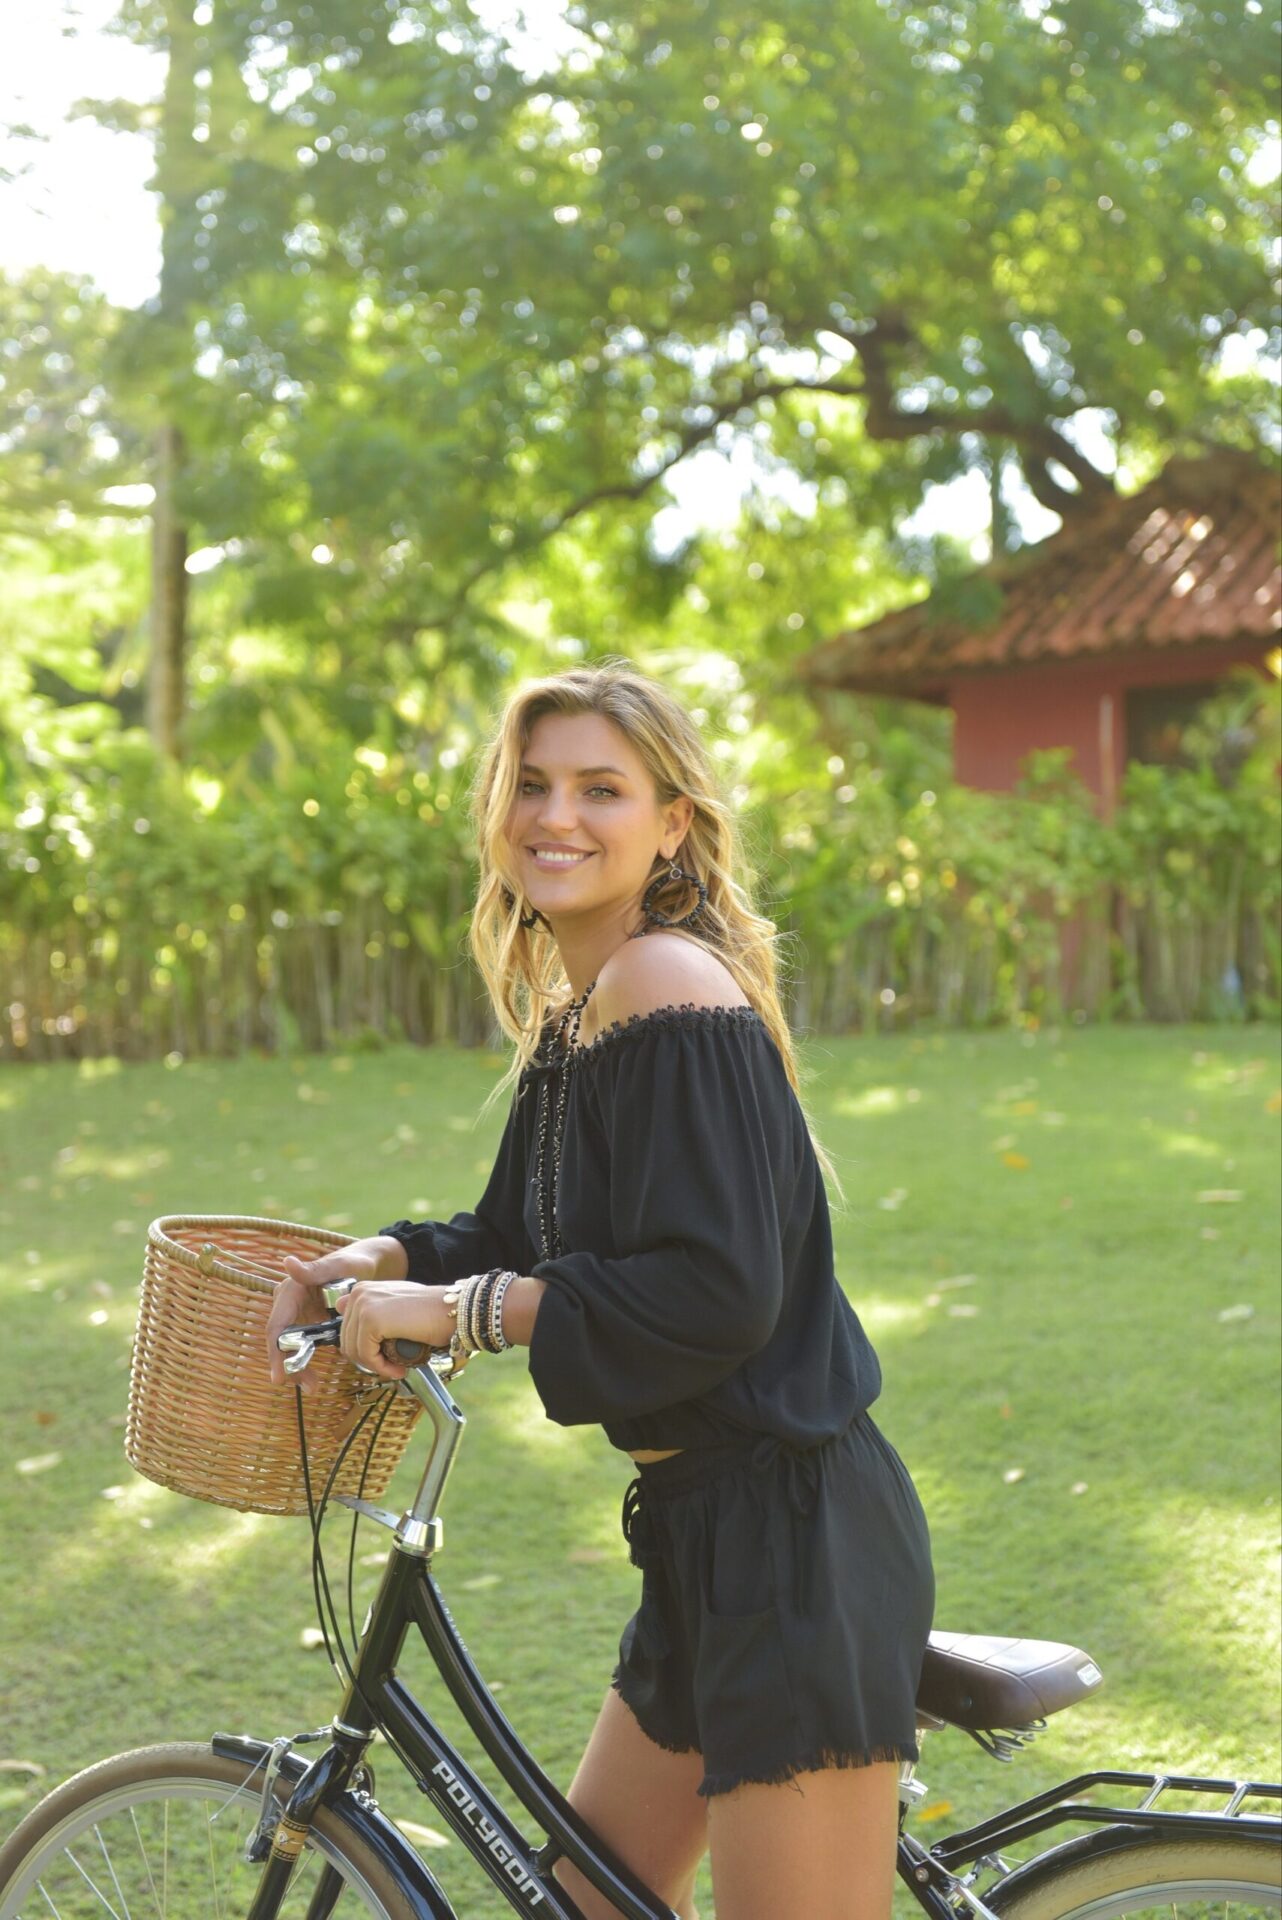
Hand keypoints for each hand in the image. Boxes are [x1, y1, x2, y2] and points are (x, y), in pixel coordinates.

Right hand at [265, 1238, 403, 1388]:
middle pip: (281, 1342)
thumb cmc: (353, 1263)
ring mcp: (297, 1316)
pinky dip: (305, 1362)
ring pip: (289, 1348)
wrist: (367, 1267)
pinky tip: (313, 1379)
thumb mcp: (339, 1265)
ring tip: (311, 1386)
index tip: (279, 1377)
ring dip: (297, 1368)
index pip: (277, 1327)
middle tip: (308, 1386)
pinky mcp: (307, 1325)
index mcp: (290, 1291)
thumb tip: (287, 1263)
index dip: (276, 1353)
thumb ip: (315, 1269)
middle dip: (289, 1366)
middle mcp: (288, 1304)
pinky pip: (301, 1347)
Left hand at [336, 1281, 455, 1381]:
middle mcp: (359, 1293)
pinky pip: (367, 1356)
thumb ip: (372, 1309)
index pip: (345, 1328)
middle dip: (369, 1360)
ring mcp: (363, 1305)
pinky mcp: (371, 1320)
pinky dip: (382, 1368)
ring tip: (397, 1368)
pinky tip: (399, 1368)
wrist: (451, 1310)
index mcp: (362, 1289)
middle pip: (347, 1342)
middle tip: (392, 1366)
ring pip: (355, 1351)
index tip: (380, 1354)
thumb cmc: (429, 1311)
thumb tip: (343, 1312)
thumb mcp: (394, 1305)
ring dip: (376, 1366)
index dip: (361, 1346)